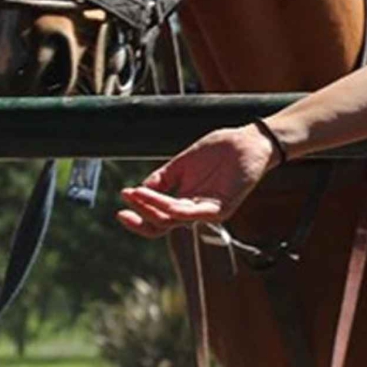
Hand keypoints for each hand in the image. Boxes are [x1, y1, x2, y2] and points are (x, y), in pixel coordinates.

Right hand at [116, 124, 278, 237]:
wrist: (246, 141)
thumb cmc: (218, 152)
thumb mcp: (181, 165)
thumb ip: (161, 179)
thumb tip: (138, 190)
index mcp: (184, 201)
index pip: (158, 218)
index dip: (139, 216)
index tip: (120, 207)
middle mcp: (194, 210)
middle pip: (163, 224)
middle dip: (141, 216)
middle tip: (125, 204)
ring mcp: (208, 211)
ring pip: (176, 218)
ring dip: (153, 207)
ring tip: (136, 194)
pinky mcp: (223, 207)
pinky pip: (196, 212)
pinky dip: (175, 208)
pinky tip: (160, 199)